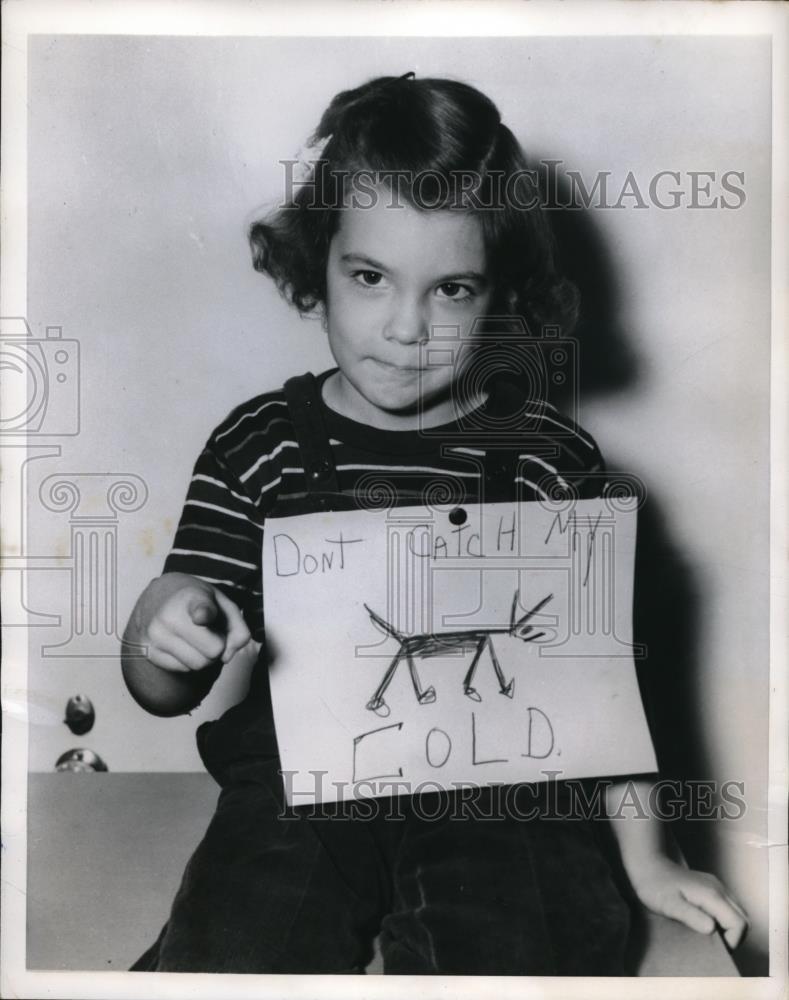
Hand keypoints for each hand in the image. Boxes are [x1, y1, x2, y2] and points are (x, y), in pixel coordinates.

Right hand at [136, 572, 250, 672]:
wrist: (160, 598)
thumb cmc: (197, 604)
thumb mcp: (223, 605)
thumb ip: (237, 628)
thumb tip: (226, 655)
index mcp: (192, 597)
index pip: (200, 609)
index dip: (203, 613)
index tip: (201, 616)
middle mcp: (169, 615)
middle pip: (213, 651)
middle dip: (218, 646)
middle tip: (211, 632)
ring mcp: (156, 635)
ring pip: (199, 665)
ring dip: (204, 656)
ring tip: (197, 638)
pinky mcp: (148, 651)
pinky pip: (184, 669)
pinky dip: (189, 660)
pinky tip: (183, 644)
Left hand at [628, 854, 748, 948]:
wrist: (648, 864)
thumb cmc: (655, 886)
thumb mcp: (669, 905)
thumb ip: (691, 916)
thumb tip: (712, 929)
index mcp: (712, 895)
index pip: (739, 924)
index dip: (732, 941)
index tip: (715, 947)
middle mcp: (719, 889)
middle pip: (743, 919)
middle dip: (734, 937)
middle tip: (714, 944)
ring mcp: (716, 887)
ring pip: (737, 913)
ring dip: (729, 929)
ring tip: (709, 935)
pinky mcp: (711, 887)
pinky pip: (727, 907)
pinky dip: (724, 920)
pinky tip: (705, 923)